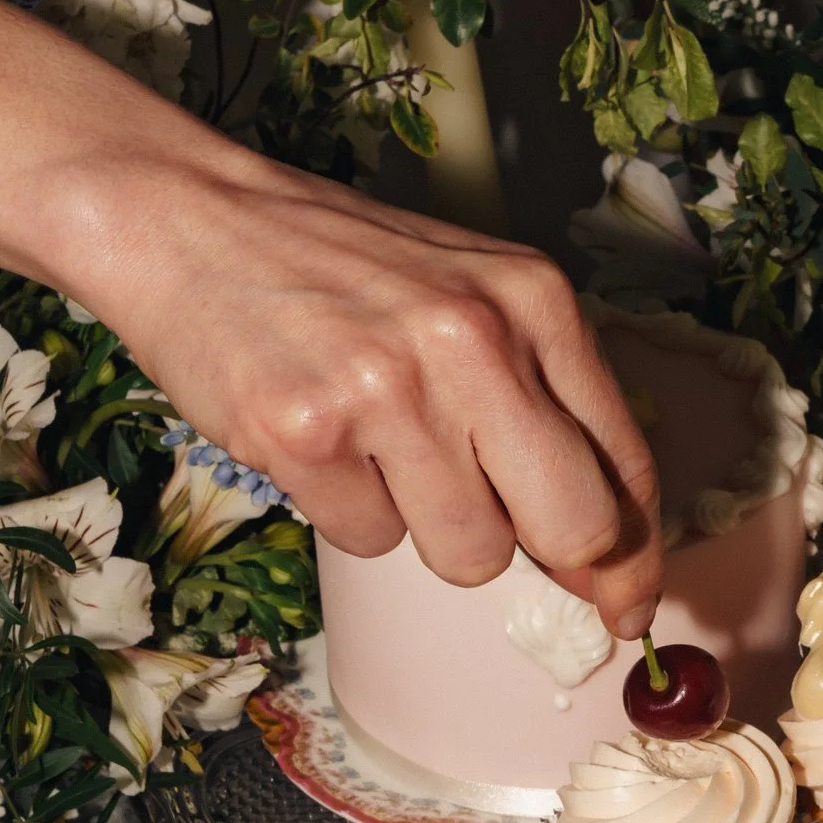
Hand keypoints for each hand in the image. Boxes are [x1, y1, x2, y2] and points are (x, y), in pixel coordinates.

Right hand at [61, 140, 663, 634]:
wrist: (191, 218)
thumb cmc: (337, 266)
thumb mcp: (470, 293)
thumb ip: (542, 394)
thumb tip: (602, 541)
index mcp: (533, 301)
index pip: (624, 463)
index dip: (632, 556)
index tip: (626, 604)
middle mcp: (473, 341)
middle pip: (572, 528)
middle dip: (539, 555)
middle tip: (490, 531)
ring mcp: (388, 388)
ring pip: (468, 553)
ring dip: (426, 527)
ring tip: (379, 447)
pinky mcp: (305, 433)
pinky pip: (369, 540)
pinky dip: (346, 510)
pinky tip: (322, 441)